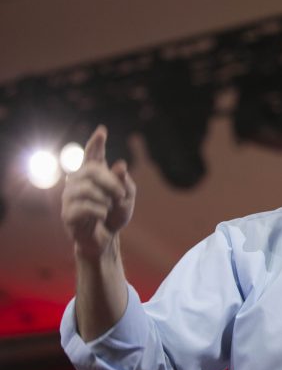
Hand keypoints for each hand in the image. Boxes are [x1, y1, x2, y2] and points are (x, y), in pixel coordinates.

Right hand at [61, 126, 135, 260]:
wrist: (106, 239)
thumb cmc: (114, 215)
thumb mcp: (127, 198)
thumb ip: (125, 182)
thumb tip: (120, 165)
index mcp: (93, 175)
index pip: (92, 155)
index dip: (96, 143)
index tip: (102, 131)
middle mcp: (77, 182)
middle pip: (90, 170)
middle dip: (110, 181)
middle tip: (121, 194)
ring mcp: (69, 197)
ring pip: (87, 189)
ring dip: (105, 199)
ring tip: (110, 207)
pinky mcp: (67, 214)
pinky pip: (84, 207)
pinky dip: (100, 211)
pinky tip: (102, 216)